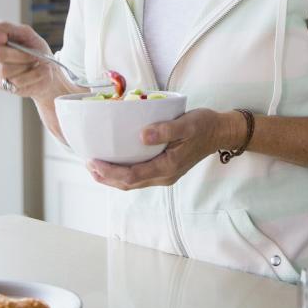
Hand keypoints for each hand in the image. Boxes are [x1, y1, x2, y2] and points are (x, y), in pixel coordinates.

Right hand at [0, 20, 71, 102]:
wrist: (49, 69)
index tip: (3, 37)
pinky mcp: (1, 85)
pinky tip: (37, 71)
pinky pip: (16, 80)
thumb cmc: (34, 49)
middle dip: (20, 54)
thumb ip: (5, 27)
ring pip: (4, 69)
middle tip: (31, 54)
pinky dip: (33, 74)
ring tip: (34, 63)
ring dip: (26, 65)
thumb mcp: (24, 32)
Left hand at [87, 108, 237, 189]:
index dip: (109, 172)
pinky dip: (123, 172)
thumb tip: (141, 136)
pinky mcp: (165, 169)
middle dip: (105, 177)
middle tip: (87, 164)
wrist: (220, 132)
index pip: (132, 176)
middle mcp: (164, 176)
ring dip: (112, 177)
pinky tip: (115, 162)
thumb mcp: (186, 123)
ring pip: (132, 182)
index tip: (92, 161)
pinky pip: (139, 176)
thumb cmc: (204, 125)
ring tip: (95, 166)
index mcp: (168, 167)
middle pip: (128, 184)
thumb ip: (165, 130)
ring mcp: (165, 175)